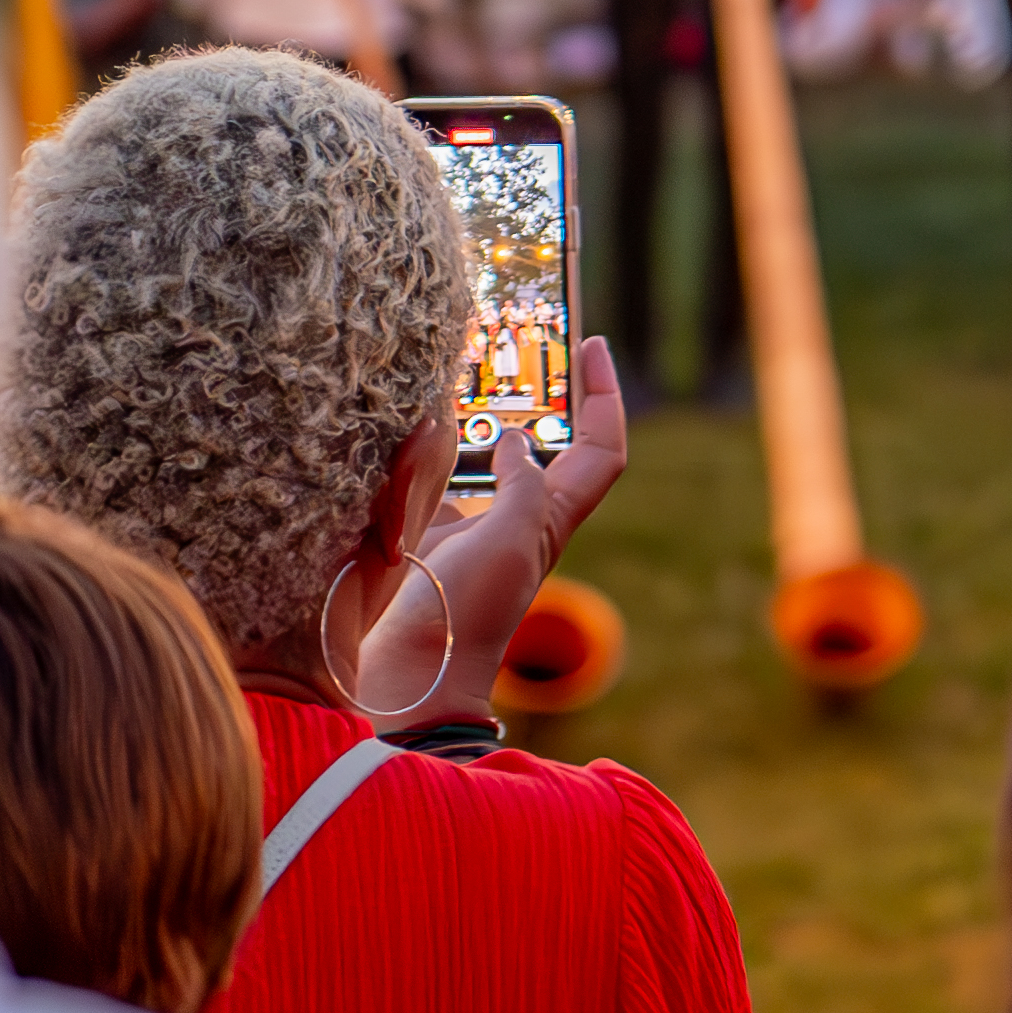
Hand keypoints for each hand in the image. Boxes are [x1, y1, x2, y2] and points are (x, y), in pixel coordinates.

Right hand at [346, 336, 634, 720]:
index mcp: (553, 516)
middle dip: (539, 391)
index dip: (604, 396)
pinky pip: (438, 473)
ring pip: (488, 453)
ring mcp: (476, 524)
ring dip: (480, 412)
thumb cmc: (470, 612)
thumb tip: (522, 441)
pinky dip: (429, 445)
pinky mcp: (432, 532)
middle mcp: (521, 516)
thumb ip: (522, 486)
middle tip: (516, 340)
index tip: (590, 343)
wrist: (412, 672)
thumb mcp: (511, 543)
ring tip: (459, 370)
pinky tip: (406, 423)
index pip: (600, 448)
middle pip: (548, 441)